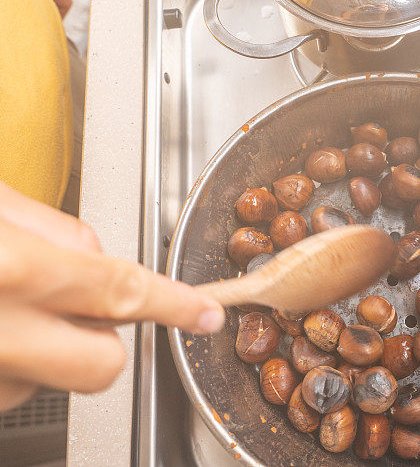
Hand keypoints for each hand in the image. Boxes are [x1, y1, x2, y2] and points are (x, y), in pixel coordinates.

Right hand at [0, 183, 225, 409]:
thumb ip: (53, 231)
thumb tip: (93, 256)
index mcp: (15, 271)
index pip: (125, 292)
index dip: (174, 304)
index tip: (204, 313)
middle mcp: (1, 335)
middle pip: (102, 364)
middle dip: (107, 339)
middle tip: (78, 304)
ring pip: (47, 377)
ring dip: (41, 346)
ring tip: (3, 297)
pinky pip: (8, 382)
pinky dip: (7, 356)